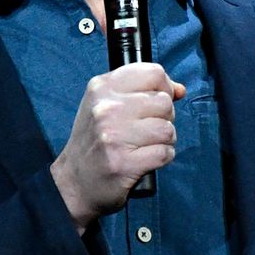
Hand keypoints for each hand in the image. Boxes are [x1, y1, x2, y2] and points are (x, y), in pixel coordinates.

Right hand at [51, 63, 185, 231]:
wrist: (74, 181)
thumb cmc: (95, 141)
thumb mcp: (107, 104)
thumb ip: (142, 91)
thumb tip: (180, 89)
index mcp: (102, 88)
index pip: (154, 73)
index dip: (164, 88)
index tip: (155, 102)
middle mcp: (106, 108)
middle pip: (164, 102)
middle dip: (164, 117)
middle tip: (146, 129)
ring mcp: (114, 136)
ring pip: (167, 129)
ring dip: (164, 140)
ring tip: (146, 145)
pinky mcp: (124, 162)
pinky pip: (165, 153)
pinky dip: (162, 157)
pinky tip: (146, 159)